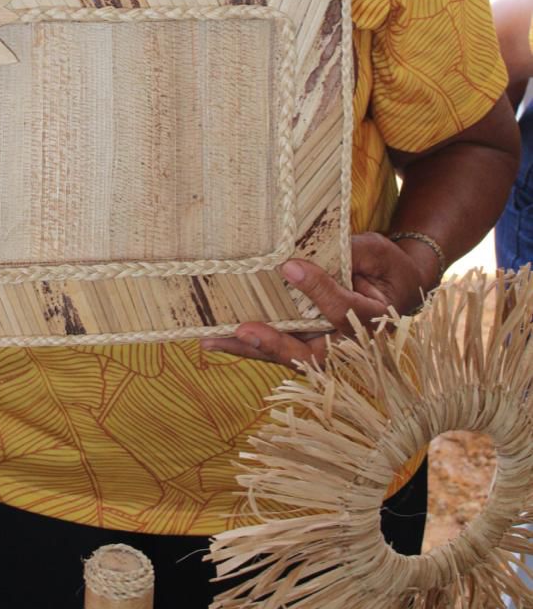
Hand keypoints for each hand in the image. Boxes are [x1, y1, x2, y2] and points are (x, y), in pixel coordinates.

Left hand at [201, 232, 429, 369]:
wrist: (395, 290)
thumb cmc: (386, 267)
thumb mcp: (378, 253)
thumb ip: (352, 253)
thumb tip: (309, 252)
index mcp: (374, 321)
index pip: (346, 310)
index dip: (319, 290)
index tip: (290, 267)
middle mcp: (349, 345)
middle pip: (311, 355)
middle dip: (275, 344)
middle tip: (244, 330)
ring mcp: (326, 349)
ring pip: (287, 356)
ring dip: (249, 349)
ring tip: (212, 339)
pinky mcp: (307, 345)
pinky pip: (278, 348)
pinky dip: (248, 346)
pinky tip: (215, 340)